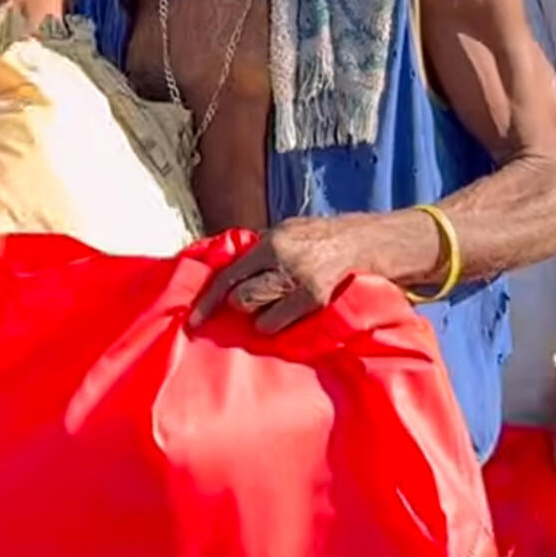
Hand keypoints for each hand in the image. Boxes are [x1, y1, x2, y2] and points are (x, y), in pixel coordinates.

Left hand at [193, 216, 383, 333]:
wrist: (360, 242)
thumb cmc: (317, 238)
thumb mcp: (284, 232)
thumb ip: (258, 251)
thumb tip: (225, 272)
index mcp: (271, 241)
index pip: (229, 274)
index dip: (209, 299)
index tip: (195, 319)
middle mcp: (282, 259)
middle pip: (241, 298)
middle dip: (242, 303)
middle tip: (255, 299)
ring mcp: (300, 281)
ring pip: (259, 316)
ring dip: (261, 314)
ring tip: (274, 305)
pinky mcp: (314, 299)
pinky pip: (278, 324)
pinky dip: (277, 323)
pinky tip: (286, 314)